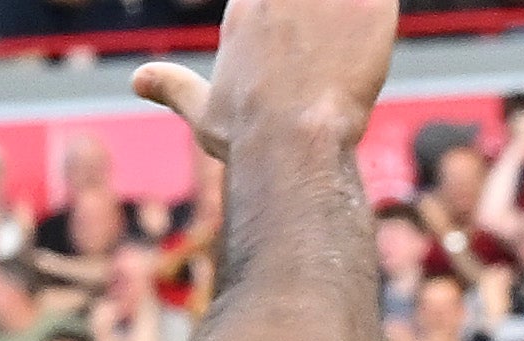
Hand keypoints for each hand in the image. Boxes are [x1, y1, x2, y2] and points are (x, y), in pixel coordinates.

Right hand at [129, 0, 409, 159]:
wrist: (292, 144)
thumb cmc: (248, 136)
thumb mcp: (203, 112)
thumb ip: (174, 87)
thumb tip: (140, 81)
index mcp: (246, 8)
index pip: (268, 1)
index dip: (292, 17)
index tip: (300, 47)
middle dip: (324, 13)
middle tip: (328, 49)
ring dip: (351, 10)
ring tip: (350, 40)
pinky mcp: (369, 8)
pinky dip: (383, 10)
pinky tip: (379, 32)